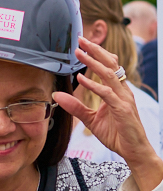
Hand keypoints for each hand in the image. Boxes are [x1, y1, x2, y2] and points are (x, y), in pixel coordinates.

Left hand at [54, 36, 162, 190]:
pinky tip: (81, 78)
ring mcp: (124, 99)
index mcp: (117, 91)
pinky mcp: (122, 109)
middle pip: (110, 65)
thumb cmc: (116, 134)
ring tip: (79, 53)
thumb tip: (56, 95)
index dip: (98, 54)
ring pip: (109, 75)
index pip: (109, 67)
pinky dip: (93, 84)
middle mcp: (122, 91)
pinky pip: (106, 93)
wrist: (134, 151)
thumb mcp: (90, 119)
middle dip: (95, 50)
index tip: (83, 44)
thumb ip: (76, 107)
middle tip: (81, 39)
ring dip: (92, 62)